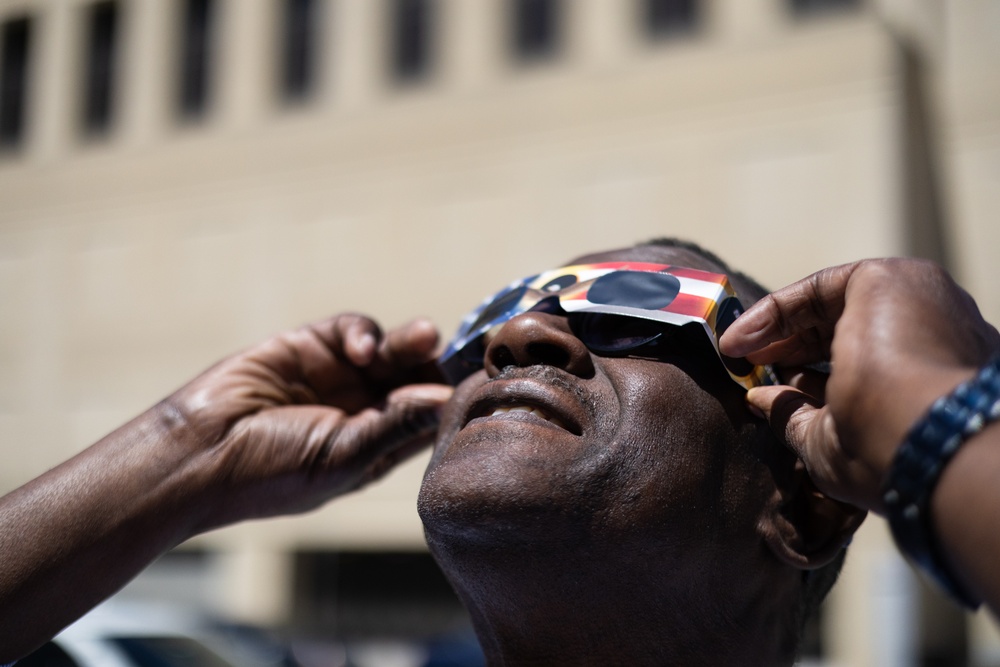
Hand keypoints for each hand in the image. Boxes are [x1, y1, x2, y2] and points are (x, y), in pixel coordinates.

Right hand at [0, 314, 452, 659]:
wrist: (200, 452)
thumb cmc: (271, 473)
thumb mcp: (342, 456)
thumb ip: (395, 426)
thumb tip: (446, 399)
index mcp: (378, 444)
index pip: (429, 414)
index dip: (452, 397)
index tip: (478, 382)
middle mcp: (364, 408)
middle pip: (416, 376)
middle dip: (434, 363)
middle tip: (450, 352)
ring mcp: (339, 375)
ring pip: (391, 349)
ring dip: (410, 341)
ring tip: (422, 335)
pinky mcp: (311, 346)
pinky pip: (353, 330)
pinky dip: (362, 333)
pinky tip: (360, 350)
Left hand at [720, 259, 999, 512]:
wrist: (919, 438)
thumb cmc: (883, 455)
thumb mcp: (827, 442)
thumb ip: (793, 415)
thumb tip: (758, 400)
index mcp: (933, 384)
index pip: (863, 368)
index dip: (806, 376)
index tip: (765, 388)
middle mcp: (935, 340)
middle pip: (848, 332)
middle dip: (790, 347)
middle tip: (747, 364)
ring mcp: (919, 306)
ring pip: (834, 307)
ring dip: (778, 327)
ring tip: (738, 351)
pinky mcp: (894, 279)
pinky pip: (822, 288)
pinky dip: (777, 309)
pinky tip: (743, 338)